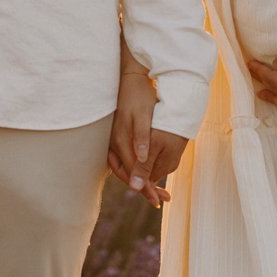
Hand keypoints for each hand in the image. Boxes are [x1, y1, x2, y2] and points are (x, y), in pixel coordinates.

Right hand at [108, 72, 170, 206]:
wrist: (130, 76)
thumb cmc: (139, 95)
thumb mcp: (143, 116)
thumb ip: (141, 139)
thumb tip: (142, 161)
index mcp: (120, 142)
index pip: (132, 174)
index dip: (145, 188)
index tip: (157, 200)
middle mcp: (114, 144)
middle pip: (128, 175)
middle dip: (144, 188)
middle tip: (162, 199)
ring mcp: (113, 141)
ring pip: (126, 169)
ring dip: (140, 180)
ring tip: (157, 189)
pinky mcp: (117, 136)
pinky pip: (124, 160)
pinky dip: (135, 169)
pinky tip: (145, 170)